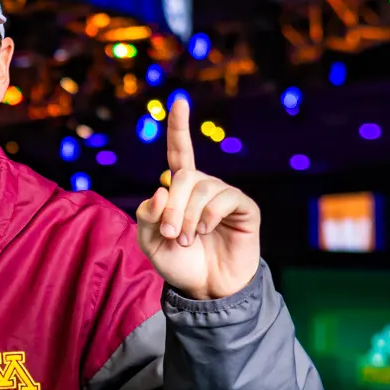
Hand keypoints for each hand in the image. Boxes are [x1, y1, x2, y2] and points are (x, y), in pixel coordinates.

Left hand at [136, 99, 260, 300]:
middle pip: (182, 176)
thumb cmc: (178, 262)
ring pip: (201, 189)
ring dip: (189, 218)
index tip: (179, 101)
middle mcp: (202, 185)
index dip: (178, 127)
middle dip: (172, 207)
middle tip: (171, 234)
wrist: (206, 287)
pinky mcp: (243, 207)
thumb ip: (146, 217)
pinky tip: (207, 231)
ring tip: (188, 240)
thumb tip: (159, 190)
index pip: (178, 152)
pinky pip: (224, 198)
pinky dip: (209, 216)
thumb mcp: (150, 241)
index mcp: (178, 189)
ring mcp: (223, 195)